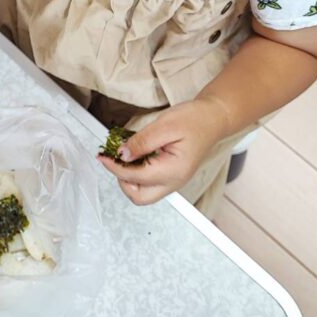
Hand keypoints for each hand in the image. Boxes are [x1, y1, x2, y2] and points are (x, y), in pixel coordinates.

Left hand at [97, 97, 230, 205]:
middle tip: (113, 160)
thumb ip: (142, 142)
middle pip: (139, 197)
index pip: (134, 177)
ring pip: (144, 194)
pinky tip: (134, 157)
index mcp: (173, 171)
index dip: (114, 167)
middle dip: (121, 181)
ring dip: (129, 179)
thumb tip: (122, 154)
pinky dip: (137, 174)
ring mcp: (174, 181)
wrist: (214, 119)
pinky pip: (150, 184)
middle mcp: (174, 182)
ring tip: (122, 157)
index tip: (103, 156)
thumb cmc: (194, 120)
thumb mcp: (165, 125)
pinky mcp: (172, 176)